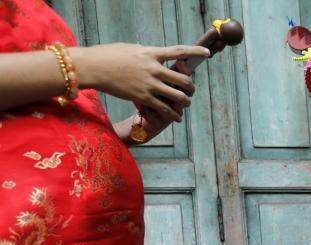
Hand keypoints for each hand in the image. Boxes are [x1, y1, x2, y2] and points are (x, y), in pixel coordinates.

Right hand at [72, 43, 209, 121]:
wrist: (93, 66)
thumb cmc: (108, 55)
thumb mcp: (131, 49)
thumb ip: (146, 54)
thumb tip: (155, 56)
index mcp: (152, 53)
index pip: (179, 52)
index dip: (195, 52)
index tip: (207, 53)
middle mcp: (154, 69)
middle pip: (184, 79)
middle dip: (191, 87)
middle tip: (190, 90)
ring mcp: (150, 84)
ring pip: (178, 96)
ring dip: (185, 102)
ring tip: (184, 103)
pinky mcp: (143, 98)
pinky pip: (165, 109)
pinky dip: (174, 115)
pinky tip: (177, 118)